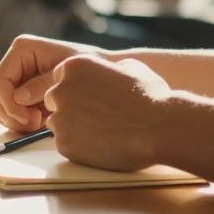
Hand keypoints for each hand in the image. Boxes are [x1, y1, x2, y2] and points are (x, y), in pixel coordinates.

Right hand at [0, 35, 103, 131]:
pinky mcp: (23, 93)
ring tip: (42, 122)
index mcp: (22, 49)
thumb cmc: (90, 66)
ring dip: (17, 121)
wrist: (105, 73)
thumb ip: (42, 85)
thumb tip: (19, 97)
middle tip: (35, 125)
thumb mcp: (67, 74)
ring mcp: (17, 78)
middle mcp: (15, 62)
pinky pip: (10, 113)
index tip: (29, 119)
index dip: (8, 104)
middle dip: (11, 115)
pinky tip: (43, 120)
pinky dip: (22, 123)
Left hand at [44, 55, 170, 171]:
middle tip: (96, 117)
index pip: (60, 77)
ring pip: (58, 124)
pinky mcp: (65, 145)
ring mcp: (60, 119)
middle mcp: (60, 90)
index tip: (91, 98)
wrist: (159, 129)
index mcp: (73, 66)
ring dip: (73, 128)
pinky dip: (79, 147)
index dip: (76, 89)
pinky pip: (65, 145)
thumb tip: (110, 70)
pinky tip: (102, 144)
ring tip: (102, 132)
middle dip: (70, 107)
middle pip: (54, 100)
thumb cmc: (150, 96)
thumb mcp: (131, 67)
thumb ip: (109, 67)